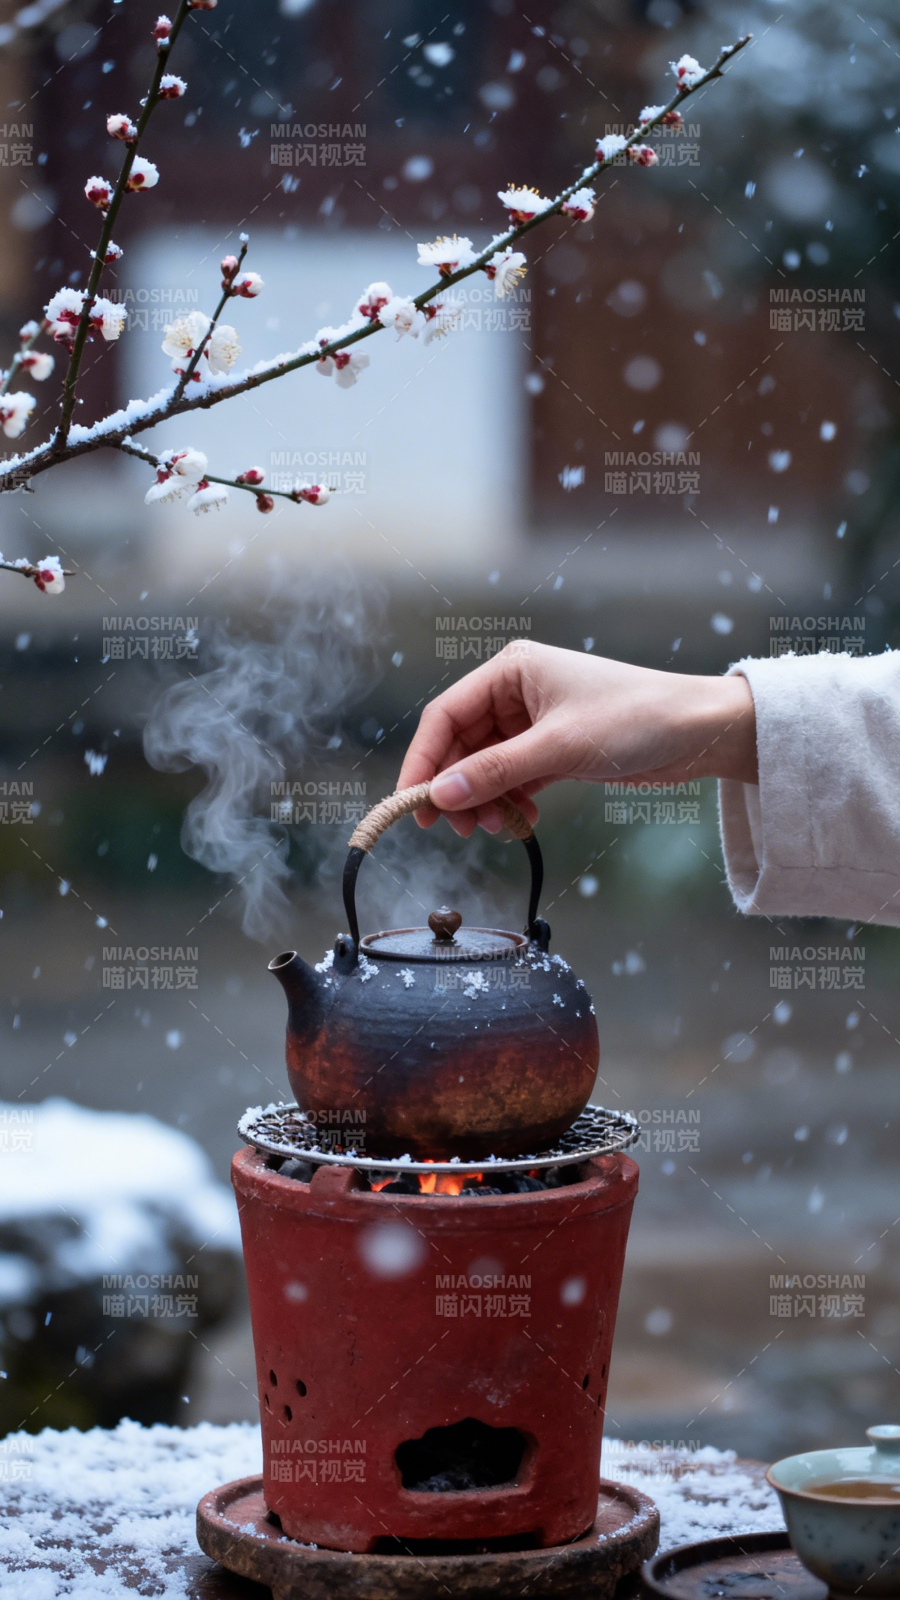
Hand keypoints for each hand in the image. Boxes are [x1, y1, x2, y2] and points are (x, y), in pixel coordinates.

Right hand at [397, 641, 757, 836]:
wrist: (700, 731)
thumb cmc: (636, 718)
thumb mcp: (559, 747)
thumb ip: (495, 772)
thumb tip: (441, 794)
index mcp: (510, 671)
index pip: (445, 716)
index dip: (423, 761)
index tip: (412, 803)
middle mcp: (516, 692)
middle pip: (461, 745)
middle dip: (456, 788)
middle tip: (456, 828)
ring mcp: (534, 722)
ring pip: (485, 766)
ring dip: (484, 799)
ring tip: (496, 826)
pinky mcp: (554, 749)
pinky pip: (514, 778)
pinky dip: (511, 801)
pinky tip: (523, 820)